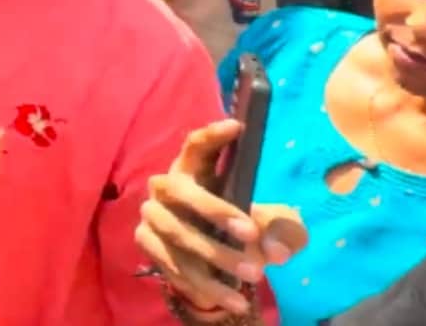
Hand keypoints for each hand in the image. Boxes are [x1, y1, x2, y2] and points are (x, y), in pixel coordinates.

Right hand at [136, 119, 306, 316]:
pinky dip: (205, 283)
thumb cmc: (229, 227)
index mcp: (193, 170)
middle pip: (184, 192)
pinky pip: (173, 263)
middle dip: (216, 211)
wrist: (198, 260)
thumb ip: (276, 232)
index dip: (214, 136)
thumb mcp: (260, 225)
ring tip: (253, 275)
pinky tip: (233, 299)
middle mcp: (165, 187)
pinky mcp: (146, 243)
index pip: (197, 146)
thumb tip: (279, 249)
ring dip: (216, 255)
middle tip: (250, 233)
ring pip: (179, 233)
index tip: (238, 126)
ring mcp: (151, 215)